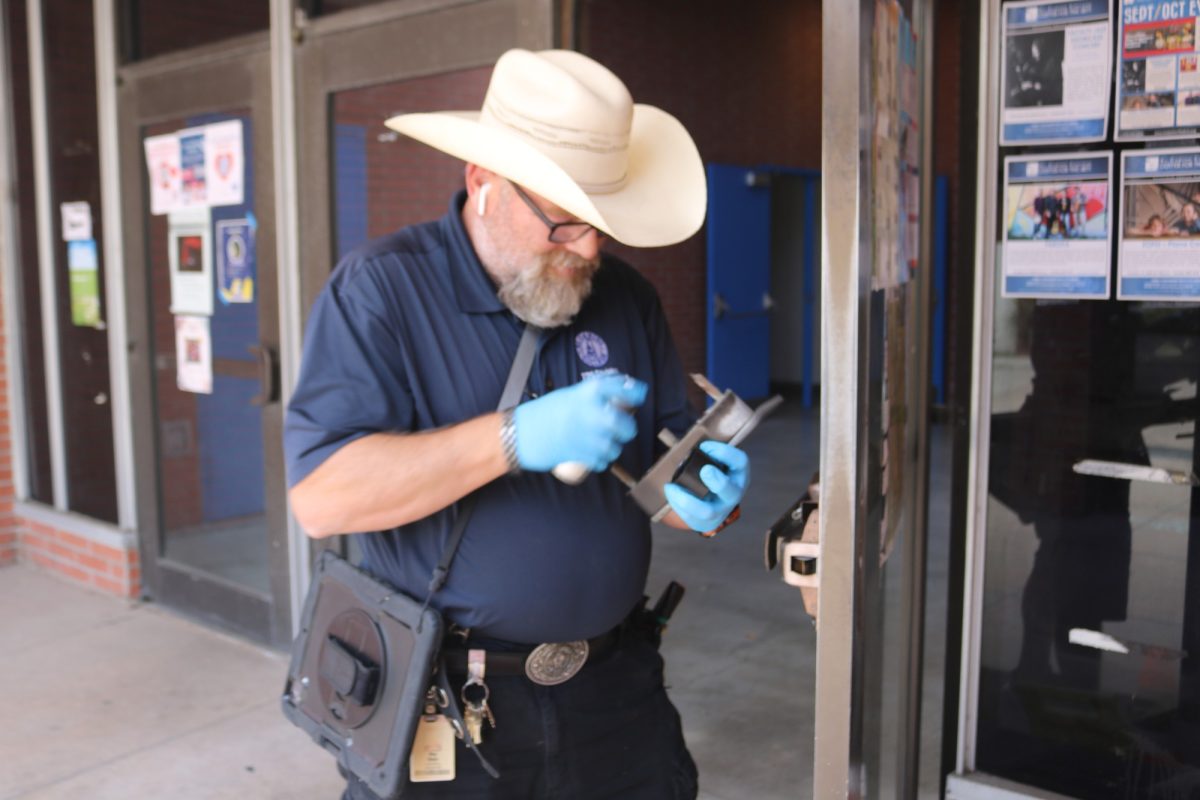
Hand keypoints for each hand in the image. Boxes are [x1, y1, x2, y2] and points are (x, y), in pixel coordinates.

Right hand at [513, 374, 646, 471]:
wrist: (522, 433)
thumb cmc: (544, 413)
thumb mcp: (570, 394)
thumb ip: (594, 395)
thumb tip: (620, 393)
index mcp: (588, 393)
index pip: (623, 389)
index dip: (636, 392)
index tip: (640, 395)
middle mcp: (592, 412)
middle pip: (627, 425)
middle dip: (626, 429)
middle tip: (621, 427)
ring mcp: (589, 436)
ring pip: (616, 447)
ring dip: (612, 446)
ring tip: (600, 441)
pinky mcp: (583, 456)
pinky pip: (603, 461)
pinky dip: (600, 459)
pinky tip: (590, 452)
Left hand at [664, 441, 748, 531]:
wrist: (714, 502)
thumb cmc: (714, 474)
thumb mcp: (717, 461)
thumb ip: (708, 453)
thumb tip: (691, 448)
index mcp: (739, 474)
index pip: (740, 461)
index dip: (724, 453)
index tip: (704, 447)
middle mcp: (733, 494)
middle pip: (730, 491)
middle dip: (717, 481)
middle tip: (705, 470)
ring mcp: (720, 511)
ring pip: (707, 512)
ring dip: (687, 499)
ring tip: (671, 488)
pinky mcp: (706, 522)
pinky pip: (690, 517)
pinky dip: (677, 505)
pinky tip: (671, 493)